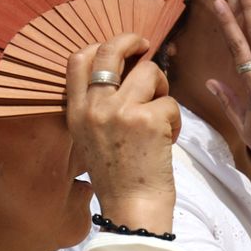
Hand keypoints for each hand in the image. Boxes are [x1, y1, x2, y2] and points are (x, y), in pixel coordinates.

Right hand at [63, 34, 180, 233]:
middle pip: (110, 52)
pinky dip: (175, 120)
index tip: (119, 50)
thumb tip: (123, 70)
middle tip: (147, 46)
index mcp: (76, 112)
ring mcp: (119, 111)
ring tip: (160, 117)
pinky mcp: (147, 119)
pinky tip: (166, 141)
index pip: (77, 60)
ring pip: (149, 72)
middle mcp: (93, 108)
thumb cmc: (118, 176)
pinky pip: (170, 102)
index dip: (101, 46)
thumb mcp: (91, 138)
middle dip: (131, 41)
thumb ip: (98, 106)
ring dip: (162, 90)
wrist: (132, 208)